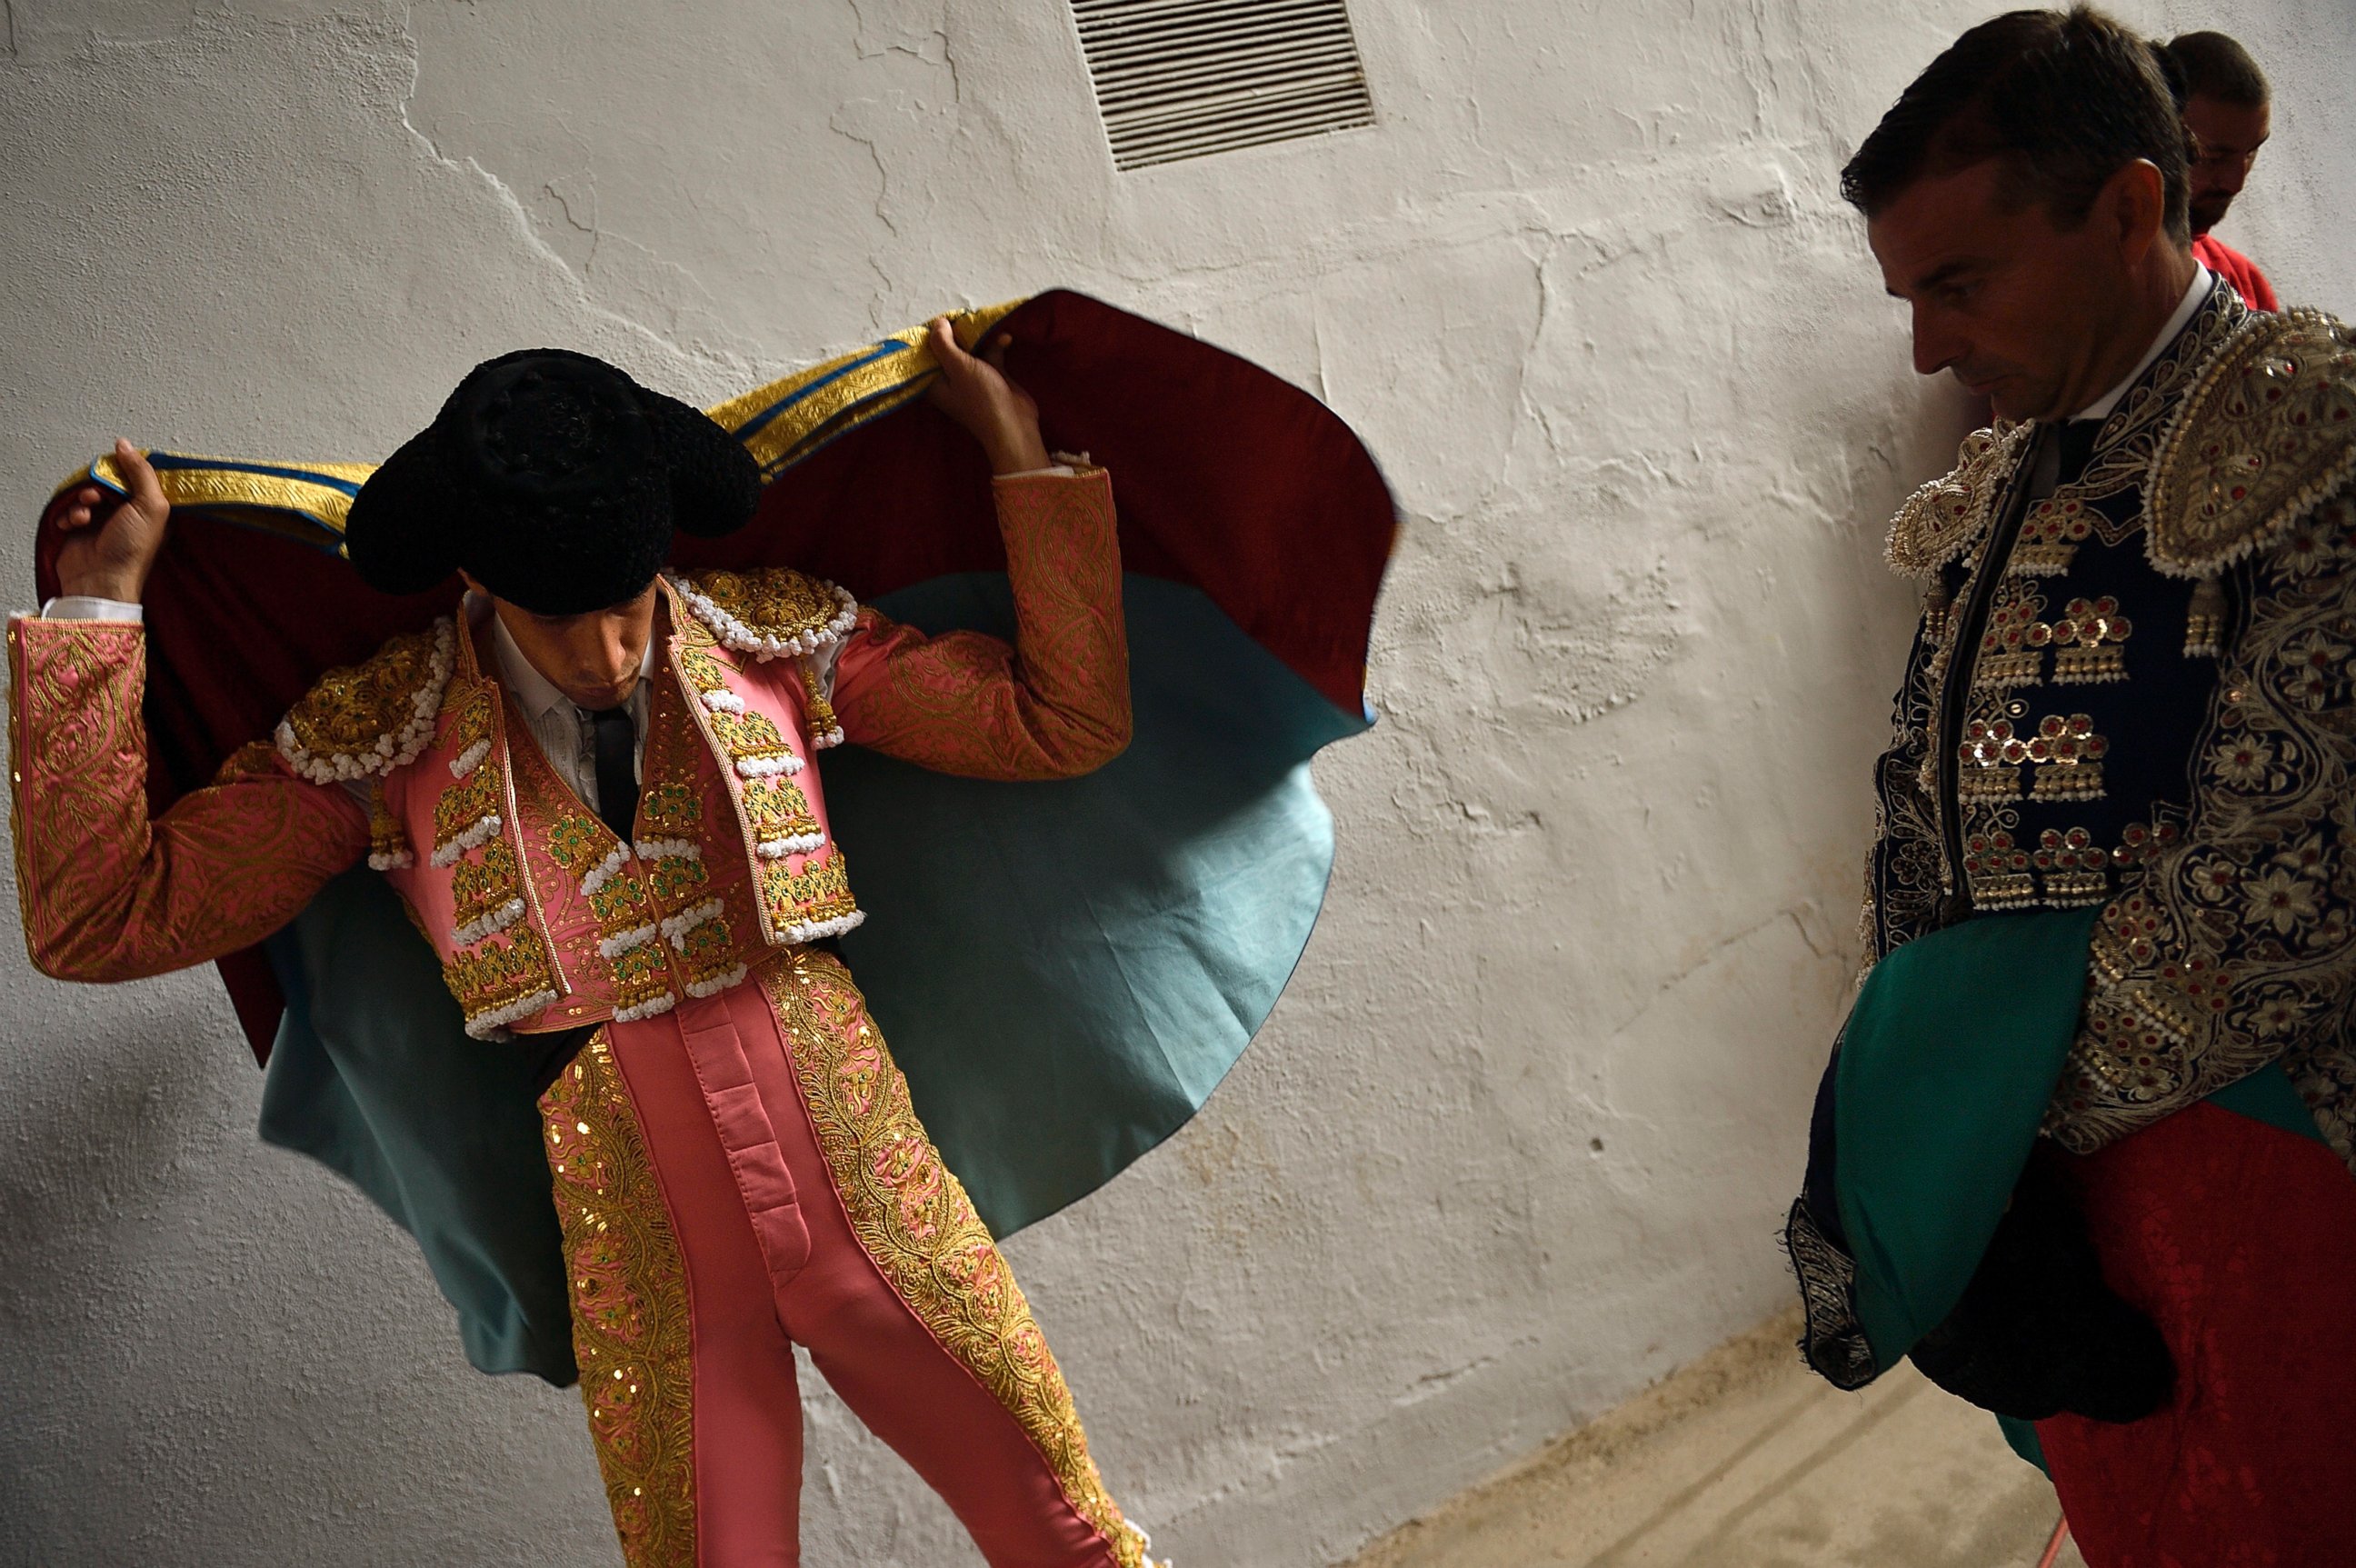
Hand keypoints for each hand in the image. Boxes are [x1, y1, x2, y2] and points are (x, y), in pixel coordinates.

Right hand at [54, 439, 169, 603]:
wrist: (100, 579)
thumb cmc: (132, 549)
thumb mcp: (150, 506)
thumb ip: (141, 472)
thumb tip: (125, 445)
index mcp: (150, 508)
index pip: (137, 477)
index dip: (125, 471)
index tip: (117, 467)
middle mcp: (128, 513)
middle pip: (108, 482)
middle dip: (98, 486)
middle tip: (97, 497)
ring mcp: (103, 521)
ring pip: (87, 494)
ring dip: (82, 500)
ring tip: (85, 514)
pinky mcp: (80, 529)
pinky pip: (70, 510)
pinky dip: (69, 515)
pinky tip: (74, 525)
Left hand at [923, 317, 1050, 475]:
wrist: (1013, 425)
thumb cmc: (981, 397)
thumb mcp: (958, 367)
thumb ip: (944, 344)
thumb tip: (937, 323)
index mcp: (935, 381)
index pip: (927, 353)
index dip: (932, 334)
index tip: (941, 317)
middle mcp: (950, 379)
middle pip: (949, 349)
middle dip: (957, 332)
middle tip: (964, 314)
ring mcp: (972, 378)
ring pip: (971, 350)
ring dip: (979, 337)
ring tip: (983, 320)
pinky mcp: (992, 377)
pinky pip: (990, 355)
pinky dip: (997, 346)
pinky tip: (1005, 338)